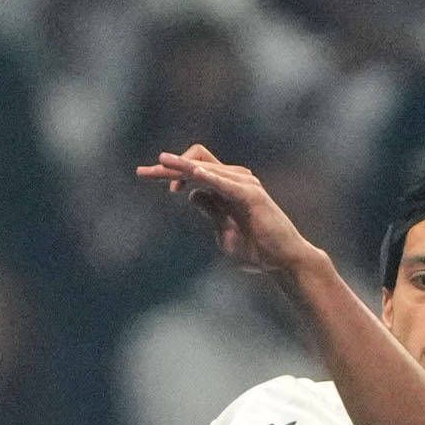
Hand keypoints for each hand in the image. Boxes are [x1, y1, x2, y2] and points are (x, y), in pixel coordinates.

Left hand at [139, 145, 325, 281]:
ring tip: (161, 168)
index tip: (145, 175)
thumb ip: (210, 211)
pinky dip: (209, 177)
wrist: (282, 262)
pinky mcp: (252, 195)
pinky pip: (226, 183)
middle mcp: (234, 181)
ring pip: (207, 167)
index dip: (169, 172)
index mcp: (225, 189)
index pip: (193, 171)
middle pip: (196, 162)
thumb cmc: (256, 250)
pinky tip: (193, 176)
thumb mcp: (222, 231)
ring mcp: (244, 185)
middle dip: (168, 167)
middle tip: (142, 172)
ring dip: (183, 168)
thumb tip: (192, 195)